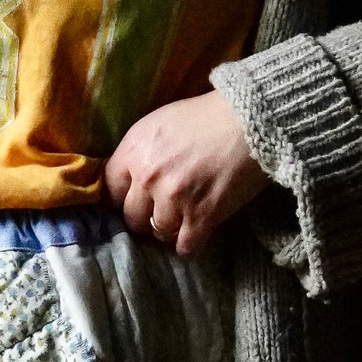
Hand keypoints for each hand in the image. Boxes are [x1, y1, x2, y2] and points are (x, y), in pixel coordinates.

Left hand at [102, 89, 270, 255]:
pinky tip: (198, 233)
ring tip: (184, 218)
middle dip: (145, 217)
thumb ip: (140, 151)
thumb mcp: (161, 123)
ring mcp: (174, 198)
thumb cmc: (207, 116)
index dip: (121, 198)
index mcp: (134, 149)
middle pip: (131, 217)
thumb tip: (128, 179)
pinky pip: (185, 246)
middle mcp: (148, 176)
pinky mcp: (202, 216)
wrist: (251, 119)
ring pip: (158, 232)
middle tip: (161, 212)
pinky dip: (190, 243)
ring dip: (170, 229)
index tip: (133, 201)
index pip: (109, 189)